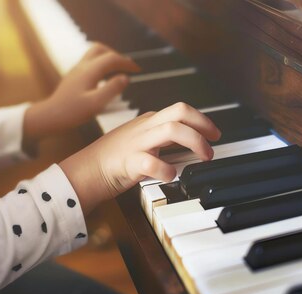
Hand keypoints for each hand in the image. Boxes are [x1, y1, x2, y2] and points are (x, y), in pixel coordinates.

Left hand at [23, 43, 139, 142]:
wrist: (50, 116)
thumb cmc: (72, 112)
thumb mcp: (96, 104)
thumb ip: (112, 89)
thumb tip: (125, 78)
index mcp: (89, 71)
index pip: (112, 58)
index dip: (127, 62)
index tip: (138, 70)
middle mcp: (82, 67)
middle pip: (101, 49)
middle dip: (116, 55)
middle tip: (127, 66)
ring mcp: (76, 70)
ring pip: (93, 54)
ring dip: (107, 58)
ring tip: (117, 70)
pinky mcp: (73, 77)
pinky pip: (89, 63)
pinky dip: (100, 65)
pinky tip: (103, 79)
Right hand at [60, 103, 221, 213]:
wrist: (86, 171)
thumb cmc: (115, 159)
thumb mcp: (141, 140)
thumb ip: (161, 137)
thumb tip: (189, 141)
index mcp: (148, 121)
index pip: (181, 110)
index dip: (202, 120)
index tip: (215, 133)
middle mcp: (145, 128)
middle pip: (180, 112)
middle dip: (203, 125)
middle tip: (213, 143)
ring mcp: (137, 143)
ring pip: (171, 130)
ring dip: (194, 142)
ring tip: (204, 158)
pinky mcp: (129, 162)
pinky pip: (152, 162)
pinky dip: (167, 169)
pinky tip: (172, 176)